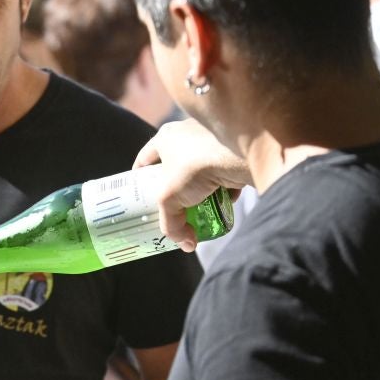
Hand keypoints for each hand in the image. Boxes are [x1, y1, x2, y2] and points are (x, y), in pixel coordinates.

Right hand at [133, 118, 250, 249]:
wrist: (239, 154)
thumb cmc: (195, 167)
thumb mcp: (169, 199)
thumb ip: (172, 225)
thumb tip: (186, 244)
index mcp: (165, 138)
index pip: (144, 161)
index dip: (140, 181)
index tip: (141, 198)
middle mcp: (187, 135)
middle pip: (174, 170)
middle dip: (175, 192)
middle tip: (173, 210)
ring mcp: (211, 144)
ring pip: (200, 175)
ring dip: (200, 194)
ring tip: (200, 211)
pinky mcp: (232, 154)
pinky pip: (223, 176)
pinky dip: (222, 191)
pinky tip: (223, 204)